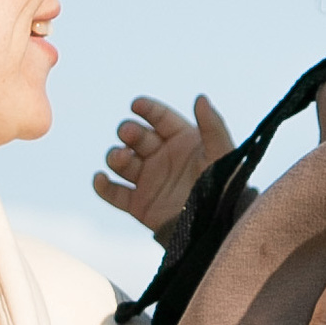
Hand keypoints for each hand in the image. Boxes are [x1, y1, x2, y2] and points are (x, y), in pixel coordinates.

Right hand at [94, 92, 232, 231]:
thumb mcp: (222, 155)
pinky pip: (113, 193)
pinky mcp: (138, 204)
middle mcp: (162, 156)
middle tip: (129, 135)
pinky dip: (102, 186)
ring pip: (121, 161)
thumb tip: (200, 97)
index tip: (136, 105)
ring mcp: (148, 180)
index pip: (160, 118)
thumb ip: (212, 126)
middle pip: (136, 136)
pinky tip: (100, 179)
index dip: (148, 109)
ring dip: (115, 156)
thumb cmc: (225, 188)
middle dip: (129, 131)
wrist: (217, 228)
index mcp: (182, 140)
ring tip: (122, 159)